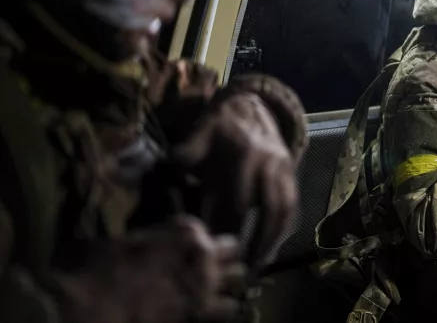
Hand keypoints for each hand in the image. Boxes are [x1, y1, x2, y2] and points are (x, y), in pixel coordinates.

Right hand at [55, 216, 245, 322]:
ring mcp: (205, 286)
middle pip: (235, 250)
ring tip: (215, 287)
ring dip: (230, 281)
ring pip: (240, 279)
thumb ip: (153, 238)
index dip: (197, 239)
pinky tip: (209, 310)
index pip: (208, 230)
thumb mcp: (123, 240)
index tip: (186, 246)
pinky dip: (222, 309)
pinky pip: (229, 310)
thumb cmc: (94, 269)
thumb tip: (154, 241)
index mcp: (185, 232)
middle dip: (225, 256)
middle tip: (210, 265)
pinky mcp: (200, 315)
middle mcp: (203, 256)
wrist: (87, 309)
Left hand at [172, 92, 296, 266]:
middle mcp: (269, 164)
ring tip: (257, 266)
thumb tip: (165, 183)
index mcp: (244, 155)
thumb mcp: (197, 137)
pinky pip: (292, 206)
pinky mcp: (292, 175)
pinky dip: (283, 230)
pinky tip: (269, 249)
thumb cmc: (218, 127)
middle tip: (238, 269)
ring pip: (284, 211)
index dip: (226, 229)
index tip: (213, 250)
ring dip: (273, 241)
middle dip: (254, 243)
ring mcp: (285, 169)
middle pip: (267, 211)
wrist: (251, 106)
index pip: (237, 202)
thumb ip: (183, 160)